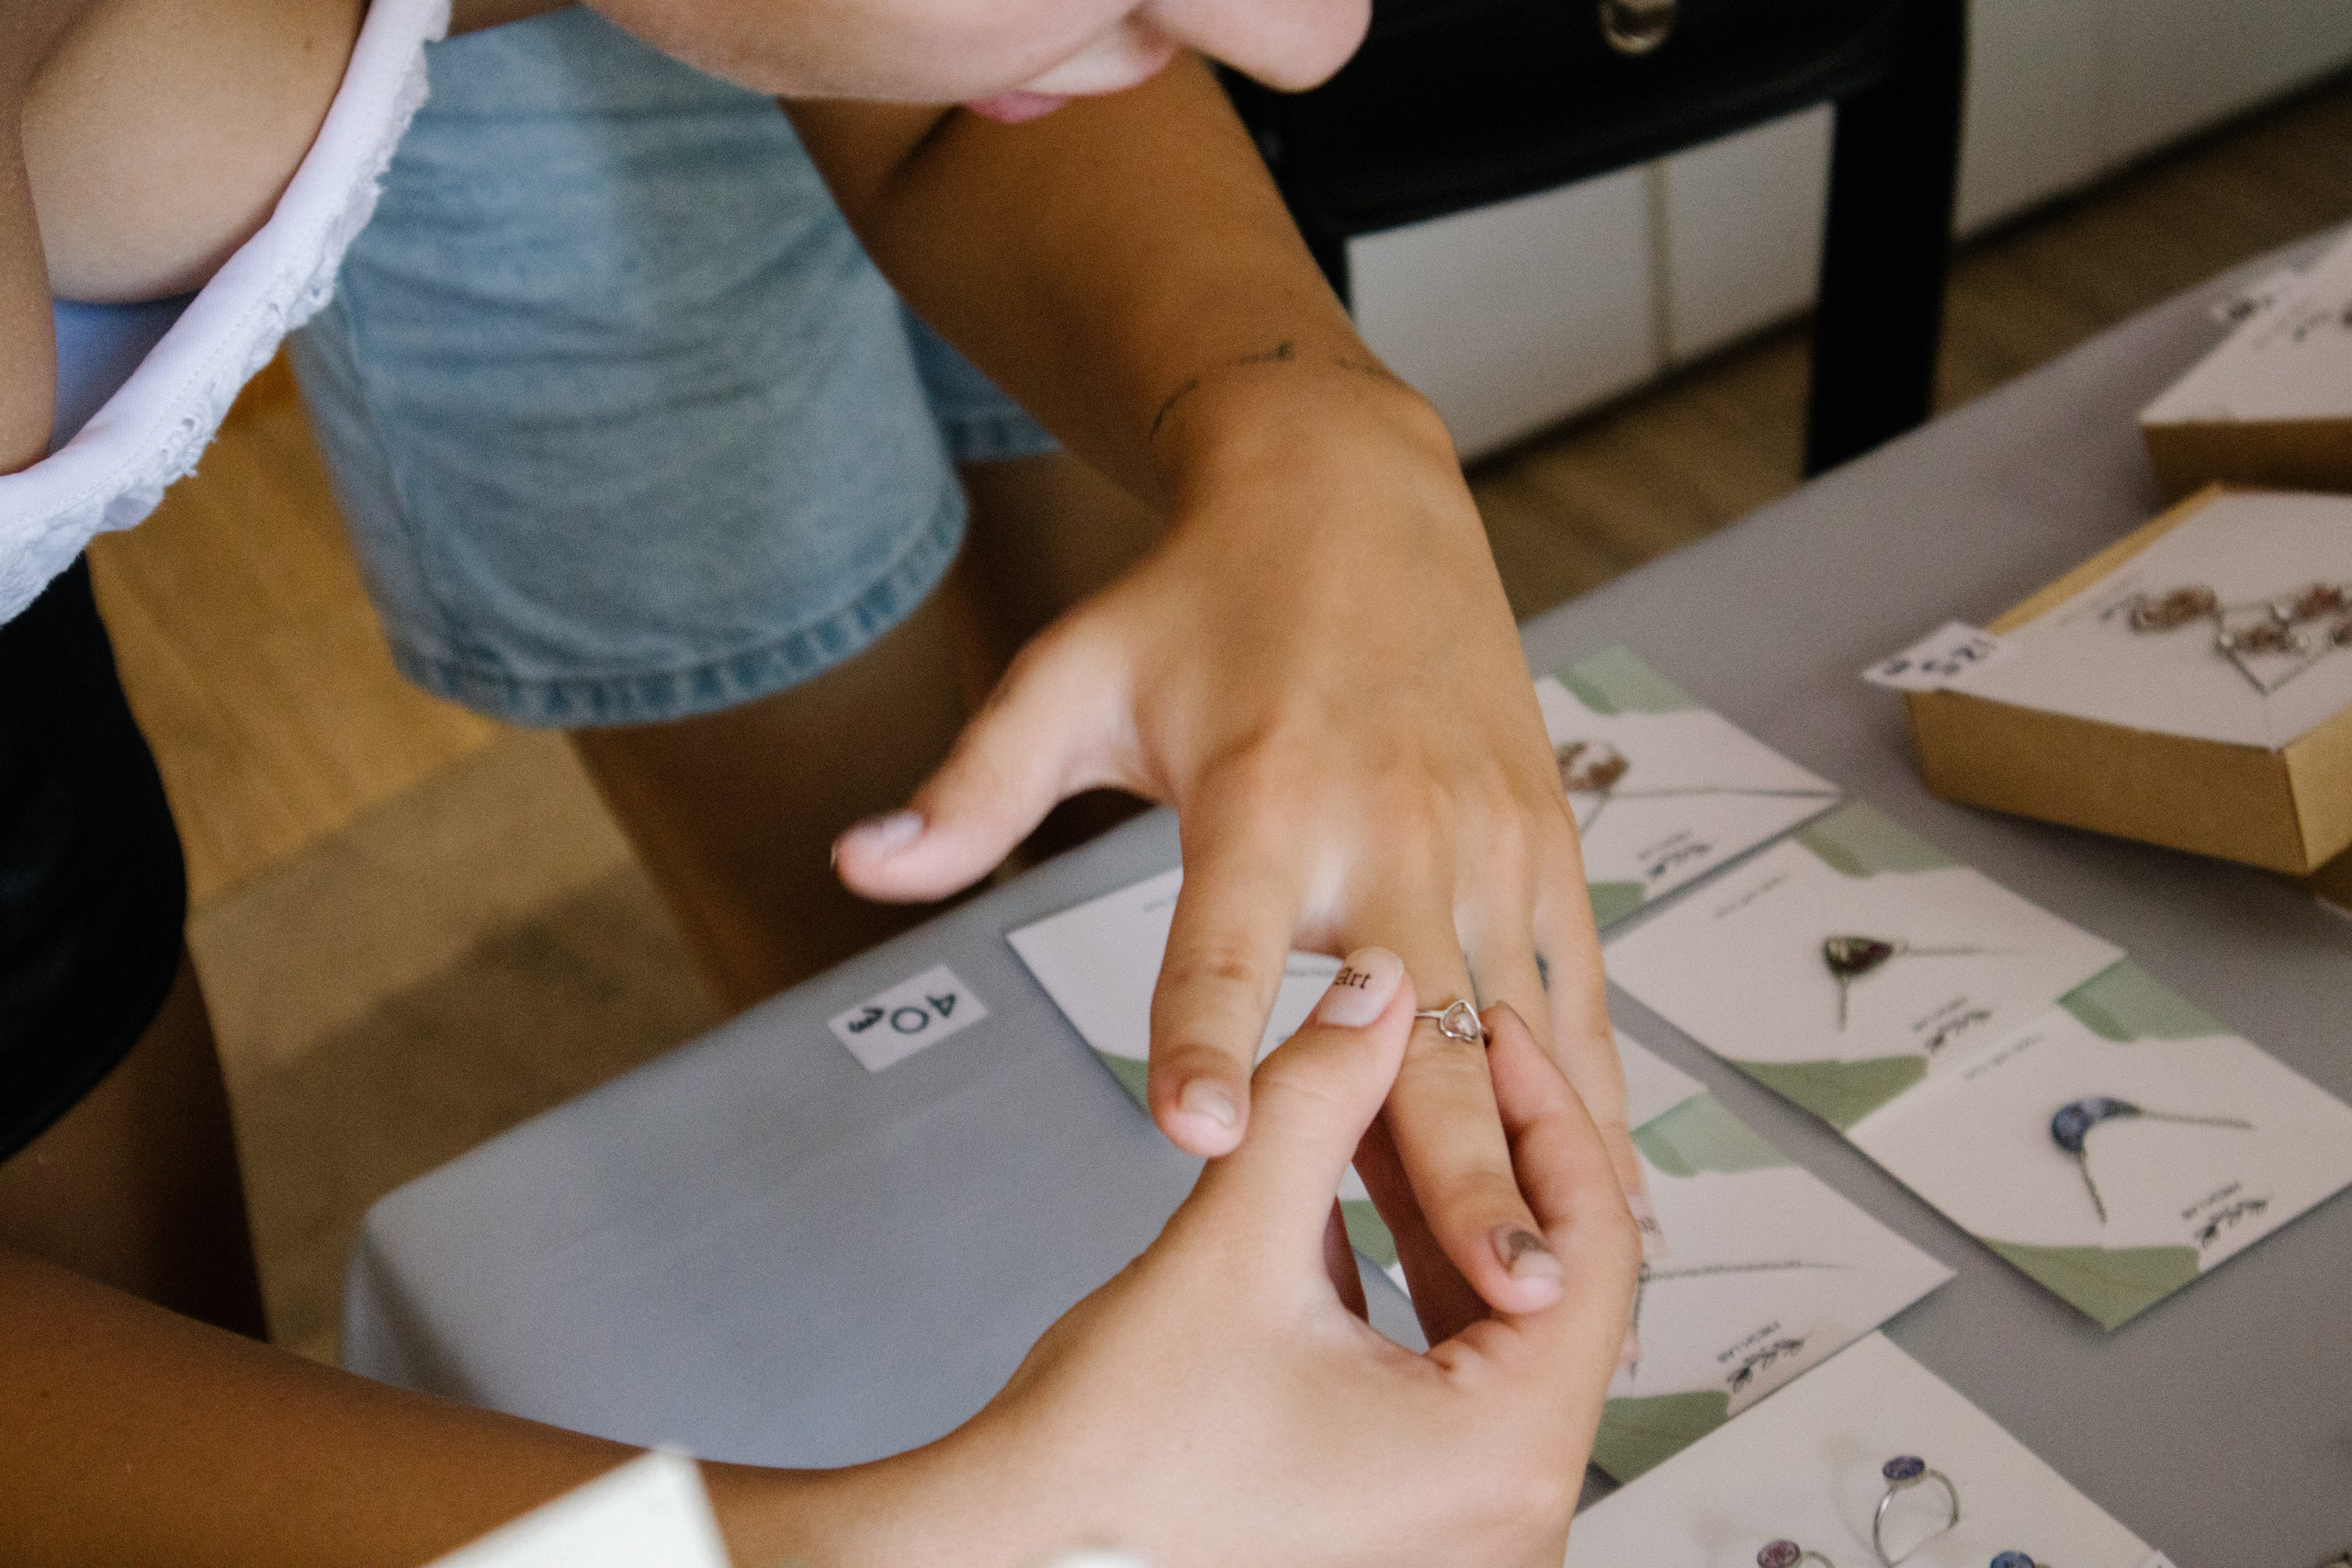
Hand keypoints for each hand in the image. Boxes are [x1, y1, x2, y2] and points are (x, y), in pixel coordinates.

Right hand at [773, 953, 1639, 1567]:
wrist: (1022, 1558)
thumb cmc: (1109, 1467)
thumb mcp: (1229, 1242)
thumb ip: (1313, 1098)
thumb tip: (1376, 1001)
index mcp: (1498, 1461)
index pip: (1595, 1250)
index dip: (1546, 1117)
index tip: (1497, 1041)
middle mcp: (1505, 1516)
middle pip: (1558, 1289)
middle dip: (1494, 1157)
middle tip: (1450, 1056)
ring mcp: (1461, 1529)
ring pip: (1501, 1330)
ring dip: (1445, 1215)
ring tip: (1388, 1114)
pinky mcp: (1410, 1523)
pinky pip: (1452, 1382)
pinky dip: (1412, 1288)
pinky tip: (1351, 1206)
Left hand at [835, 361, 1654, 1335]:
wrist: (1354, 493)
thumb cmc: (1205, 599)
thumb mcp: (1070, 676)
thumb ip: (974, 789)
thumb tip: (857, 863)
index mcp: (1262, 794)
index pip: (1222, 942)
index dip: (1204, 1038)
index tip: (1195, 1137)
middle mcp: (1391, 827)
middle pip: (1422, 1025)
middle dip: (1461, 1168)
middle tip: (1492, 1297)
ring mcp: (1486, 841)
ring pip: (1526, 1029)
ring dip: (1548, 1163)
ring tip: (1568, 1295)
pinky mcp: (1546, 844)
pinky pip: (1581, 990)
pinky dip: (1597, 1094)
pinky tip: (1615, 1197)